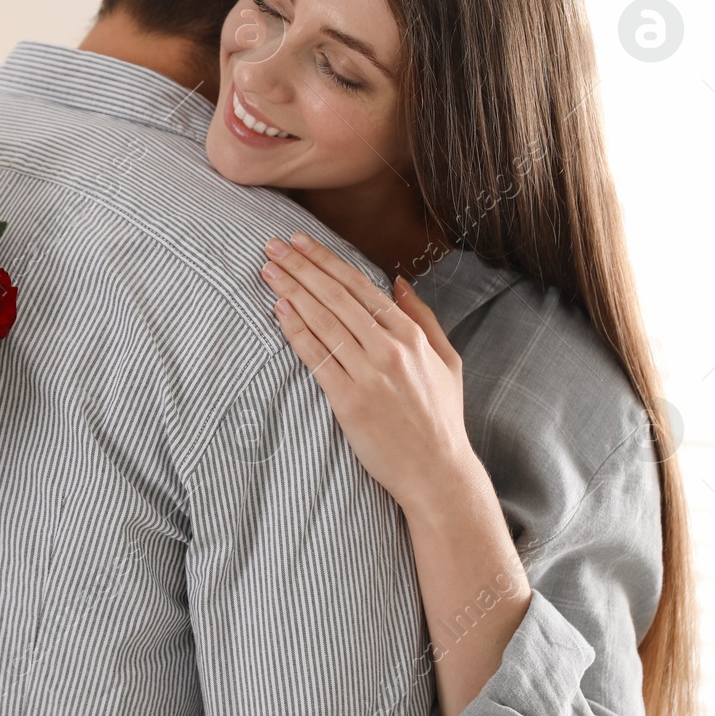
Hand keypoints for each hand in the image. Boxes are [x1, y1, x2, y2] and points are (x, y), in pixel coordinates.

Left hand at [260, 233, 474, 512]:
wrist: (437, 473)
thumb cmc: (441, 418)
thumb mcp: (446, 360)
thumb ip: (422, 317)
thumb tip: (398, 281)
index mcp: (411, 336)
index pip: (360, 287)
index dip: (327, 261)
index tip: (301, 242)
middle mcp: (390, 349)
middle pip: (336, 297)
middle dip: (302, 267)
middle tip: (273, 245)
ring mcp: (370, 375)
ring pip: (324, 322)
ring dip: (292, 291)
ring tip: (268, 270)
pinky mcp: (350, 402)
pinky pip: (317, 358)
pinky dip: (297, 331)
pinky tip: (279, 310)